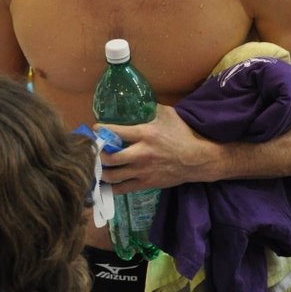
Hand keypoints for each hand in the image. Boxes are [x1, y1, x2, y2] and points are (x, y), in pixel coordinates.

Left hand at [95, 105, 215, 191]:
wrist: (197, 159)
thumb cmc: (183, 134)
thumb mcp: (168, 115)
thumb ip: (150, 109)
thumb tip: (136, 102)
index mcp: (145, 134)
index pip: (115, 132)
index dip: (101, 130)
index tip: (95, 129)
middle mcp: (141, 154)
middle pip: (109, 158)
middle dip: (97, 154)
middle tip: (93, 150)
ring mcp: (142, 171)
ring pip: (112, 176)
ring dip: (100, 172)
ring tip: (95, 167)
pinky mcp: (146, 183)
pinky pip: (122, 189)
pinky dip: (110, 187)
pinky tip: (104, 184)